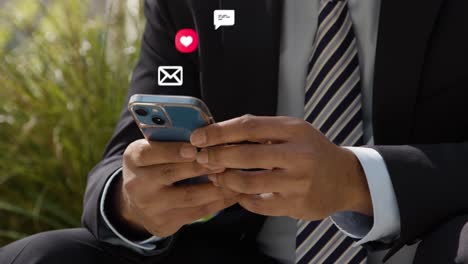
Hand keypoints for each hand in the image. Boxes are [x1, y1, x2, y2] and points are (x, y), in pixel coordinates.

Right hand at [115, 139, 237, 237]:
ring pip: (189, 196)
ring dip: (216, 187)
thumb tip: (209, 132)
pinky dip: (219, 202)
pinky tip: (234, 193)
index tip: (194, 148)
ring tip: (236, 177)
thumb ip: (174, 140)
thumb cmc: (156, 164)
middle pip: (172, 174)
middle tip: (224, 161)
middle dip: (201, 167)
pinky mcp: (164, 223)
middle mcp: (137, 184)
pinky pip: (197, 212)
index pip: (149, 152)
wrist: (137, 201)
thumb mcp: (154, 149)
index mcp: (133, 158)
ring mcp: (150, 207)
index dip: (172, 150)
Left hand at [190, 115, 371, 220]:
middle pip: (245, 155)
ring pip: (248, 182)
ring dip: (225, 180)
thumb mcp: (292, 132)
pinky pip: (257, 203)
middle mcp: (298, 154)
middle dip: (216, 157)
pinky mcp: (296, 204)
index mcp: (294, 130)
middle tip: (200, 158)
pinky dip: (241, 197)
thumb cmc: (310, 151)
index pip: (248, 127)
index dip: (218, 132)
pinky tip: (236, 192)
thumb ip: (260, 131)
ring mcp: (298, 182)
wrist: (344, 178)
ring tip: (216, 176)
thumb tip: (217, 134)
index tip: (198, 137)